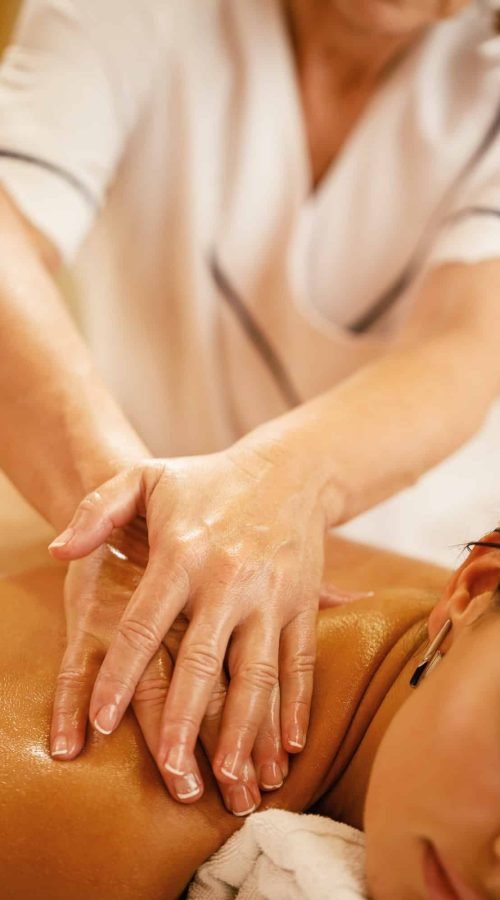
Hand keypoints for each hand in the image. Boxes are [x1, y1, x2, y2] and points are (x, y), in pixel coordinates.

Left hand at [49, 437, 339, 800]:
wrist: (290, 469)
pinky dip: (297, 705)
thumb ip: (97, 511)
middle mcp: (229, 580)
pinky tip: (288, 745)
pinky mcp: (302, 604)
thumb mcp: (145, 478)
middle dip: (185, 724)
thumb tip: (57, 551)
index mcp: (184, 554)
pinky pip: (300, 661)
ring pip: (257, 673)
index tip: (99, 724)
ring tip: (232, 779)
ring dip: (245, 730)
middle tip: (171, 775)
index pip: (145, 625)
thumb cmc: (207, 479)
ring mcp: (271, 595)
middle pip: (204, 663)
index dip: (119, 677)